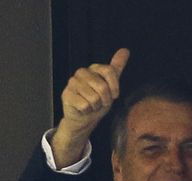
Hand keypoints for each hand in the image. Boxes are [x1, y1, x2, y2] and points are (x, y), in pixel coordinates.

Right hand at [52, 48, 129, 164]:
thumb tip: (125, 50)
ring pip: (94, 98)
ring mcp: (72, 83)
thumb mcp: (111, 85)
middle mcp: (81, 72)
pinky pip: (85, 105)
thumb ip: (116, 67)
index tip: (113, 95)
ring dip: (96, 106)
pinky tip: (83, 109)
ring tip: (91, 106)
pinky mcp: (66, 95)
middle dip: (105, 100)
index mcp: (93, 69)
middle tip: (100, 102)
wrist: (84, 119)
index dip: (114, 87)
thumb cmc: (98, 102)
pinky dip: (87, 111)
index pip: (109, 71)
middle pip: (103, 87)